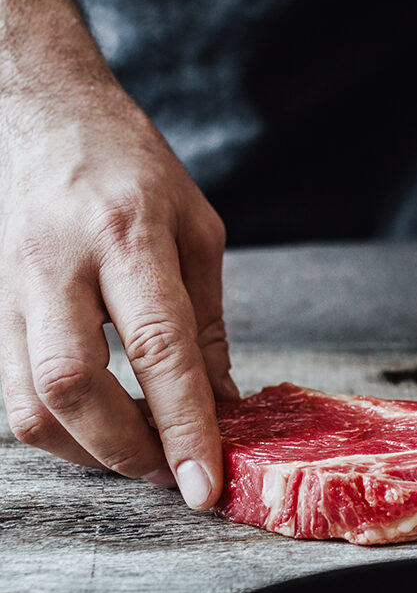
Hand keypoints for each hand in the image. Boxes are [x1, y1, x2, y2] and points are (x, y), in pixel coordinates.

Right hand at [0, 79, 236, 507]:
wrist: (39, 109)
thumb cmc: (130, 165)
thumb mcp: (196, 230)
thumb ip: (206, 322)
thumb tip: (220, 404)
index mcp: (126, 234)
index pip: (159, 349)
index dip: (183, 426)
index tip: (205, 484)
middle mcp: (56, 264)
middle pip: (72, 387)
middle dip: (126, 451)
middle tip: (173, 472)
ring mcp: (7, 286)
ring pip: (26, 403)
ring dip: (87, 451)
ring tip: (140, 454)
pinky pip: (10, 388)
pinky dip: (56, 427)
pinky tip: (96, 425)